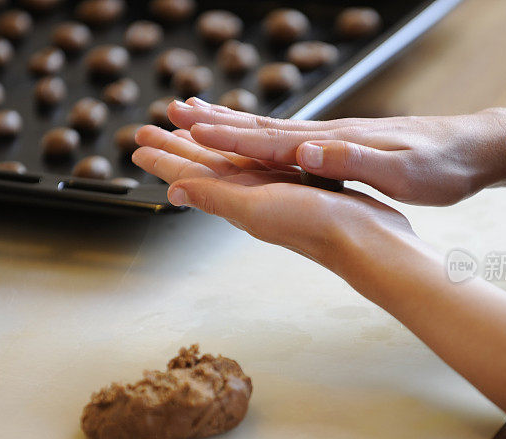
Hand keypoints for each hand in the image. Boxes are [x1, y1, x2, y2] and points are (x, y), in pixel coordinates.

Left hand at [131, 125, 417, 269]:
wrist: (367, 240)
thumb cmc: (316, 226)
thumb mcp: (257, 208)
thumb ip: (216, 198)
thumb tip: (173, 191)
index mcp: (238, 200)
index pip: (190, 175)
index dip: (163, 158)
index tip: (138, 143)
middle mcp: (252, 196)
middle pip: (203, 166)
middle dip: (175, 148)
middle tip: (147, 131)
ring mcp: (275, 191)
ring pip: (229, 163)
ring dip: (203, 147)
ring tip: (183, 132)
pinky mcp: (299, 185)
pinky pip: (260, 162)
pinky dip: (243, 151)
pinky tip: (241, 148)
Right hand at [165, 97, 505, 205]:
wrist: (475, 147)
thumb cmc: (443, 165)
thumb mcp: (403, 171)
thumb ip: (353, 160)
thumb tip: (305, 152)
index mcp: (335, 143)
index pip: (270, 140)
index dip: (226, 136)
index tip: (186, 129)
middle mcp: (329, 134)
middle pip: (262, 128)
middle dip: (215, 123)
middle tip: (174, 112)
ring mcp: (337, 135)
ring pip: (274, 130)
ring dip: (234, 125)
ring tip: (201, 118)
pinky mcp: (346, 142)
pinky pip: (293, 138)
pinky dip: (264, 136)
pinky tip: (258, 138)